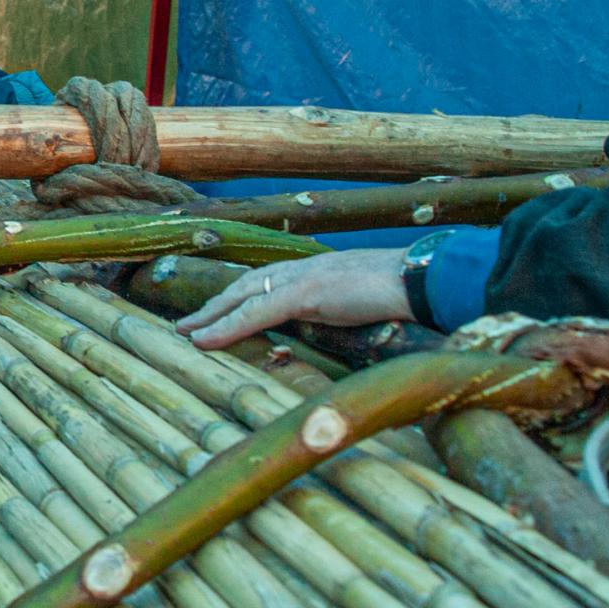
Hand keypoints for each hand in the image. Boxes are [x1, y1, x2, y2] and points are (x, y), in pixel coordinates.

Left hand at [175, 246, 412, 348]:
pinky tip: (204, 338)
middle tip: (186, 323)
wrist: (422, 279)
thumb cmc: (403, 293)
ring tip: (185, 332)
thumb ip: (341, 310)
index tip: (217, 310)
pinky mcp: (306, 293)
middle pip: (245, 286)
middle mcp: (302, 269)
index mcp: (315, 270)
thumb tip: (335, 324)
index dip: (238, 297)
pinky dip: (226, 326)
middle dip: (214, 304)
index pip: (266, 282)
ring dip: (211, 316)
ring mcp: (302, 278)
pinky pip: (256, 313)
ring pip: (242, 297)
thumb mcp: (362, 302)